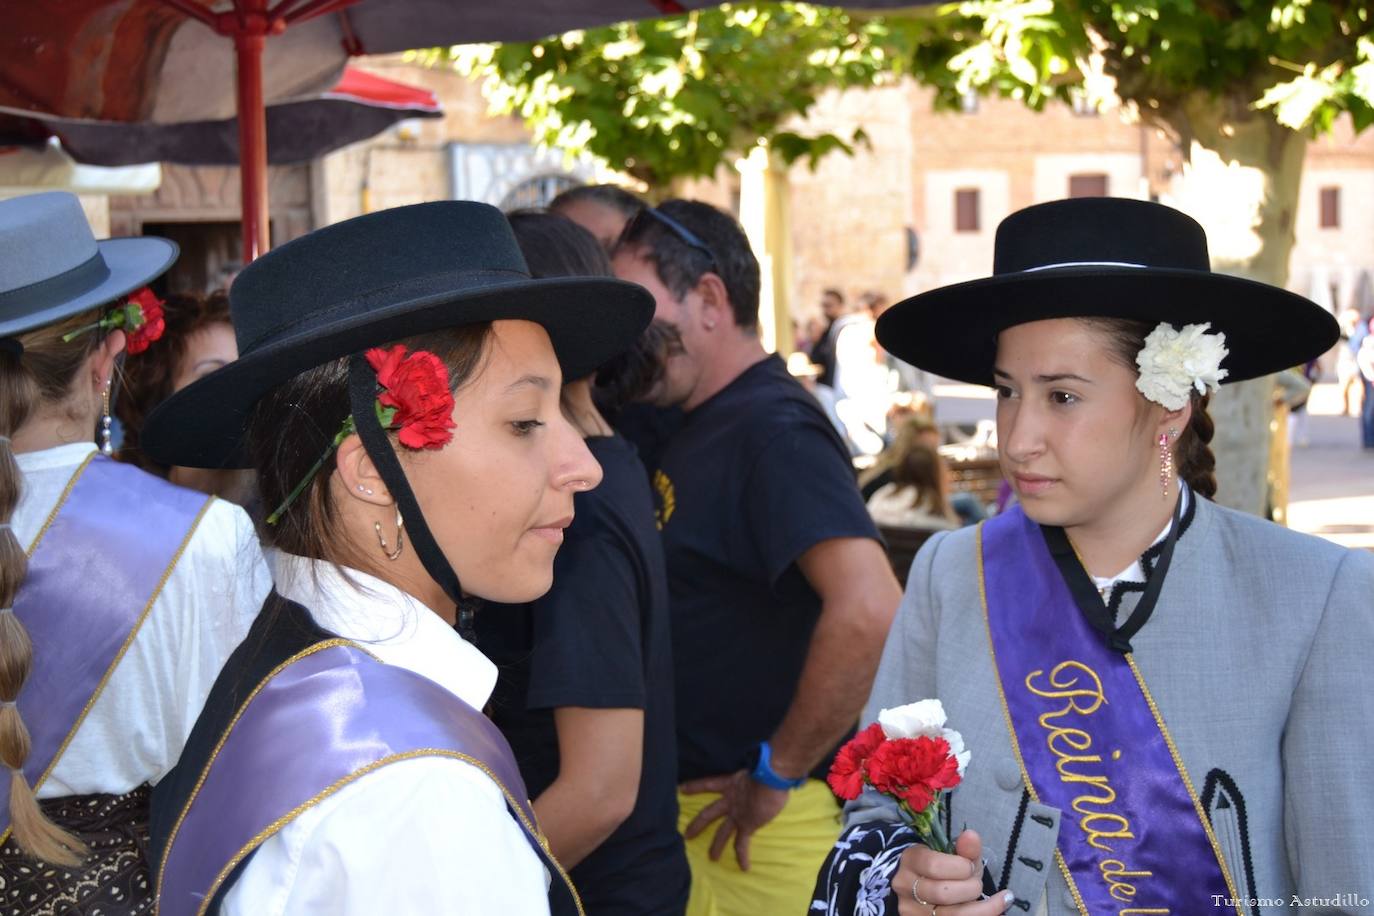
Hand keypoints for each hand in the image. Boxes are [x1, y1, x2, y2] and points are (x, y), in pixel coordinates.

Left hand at [680, 770, 789, 870]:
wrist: (771, 777)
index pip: (708, 784)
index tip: (681, 789)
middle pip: (708, 813)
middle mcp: (731, 800)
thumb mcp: (756, 769)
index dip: (694, 786)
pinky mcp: (747, 825)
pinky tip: (744, 867)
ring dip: (717, 845)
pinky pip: (743, 843)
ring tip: (712, 858)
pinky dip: (743, 856)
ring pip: (722, 831)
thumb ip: (754, 773)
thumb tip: (761, 770)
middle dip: (697, 824)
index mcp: (732, 784)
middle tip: (686, 835)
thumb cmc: (768, 769)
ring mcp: (737, 813)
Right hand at [893, 830, 1013, 914]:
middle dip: (970, 888)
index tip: (969, 866)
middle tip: (977, 884)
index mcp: (911, 860)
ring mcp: (912, 910)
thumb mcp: (956, 856)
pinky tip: (999, 906)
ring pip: (950, 915)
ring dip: (980, 908)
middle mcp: (905, 887)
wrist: (930, 889)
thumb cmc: (946, 870)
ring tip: (996, 900)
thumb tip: (971, 836)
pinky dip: (984, 915)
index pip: (934, 865)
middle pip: (942, 893)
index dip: (959, 867)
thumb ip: (965, 847)